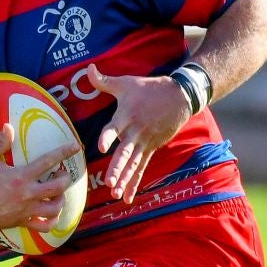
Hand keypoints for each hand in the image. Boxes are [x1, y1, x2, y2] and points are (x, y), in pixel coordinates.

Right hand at [0, 128, 69, 232]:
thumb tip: (9, 126)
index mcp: (20, 176)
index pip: (48, 161)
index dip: (64, 152)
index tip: (75, 146)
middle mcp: (27, 194)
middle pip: (59, 186)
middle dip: (65, 177)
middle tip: (60, 172)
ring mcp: (26, 210)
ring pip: (56, 208)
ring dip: (61, 198)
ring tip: (57, 192)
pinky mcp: (22, 222)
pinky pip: (45, 226)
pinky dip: (53, 221)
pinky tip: (52, 213)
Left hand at [89, 66, 189, 202]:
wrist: (179, 97)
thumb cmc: (148, 89)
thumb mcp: (126, 83)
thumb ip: (103, 80)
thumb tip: (86, 68)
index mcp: (125, 117)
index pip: (114, 128)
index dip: (108, 137)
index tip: (101, 146)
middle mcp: (134, 133)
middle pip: (125, 153)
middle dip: (117, 168)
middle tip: (110, 182)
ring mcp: (144, 143)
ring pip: (133, 164)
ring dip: (124, 179)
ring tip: (115, 193)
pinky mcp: (150, 149)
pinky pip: (141, 169)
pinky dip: (134, 183)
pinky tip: (127, 198)